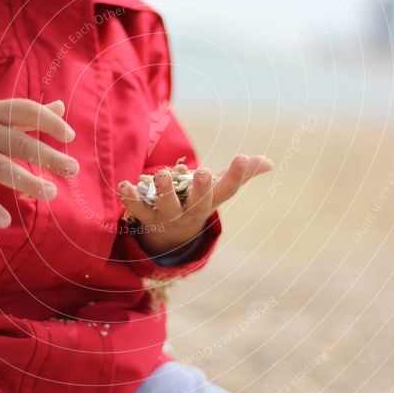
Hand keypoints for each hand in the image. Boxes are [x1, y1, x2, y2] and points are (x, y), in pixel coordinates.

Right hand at [0, 98, 77, 227]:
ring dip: (28, 182)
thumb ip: (29, 114)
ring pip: (2, 169)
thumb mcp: (0, 114)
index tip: (70, 136)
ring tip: (51, 193)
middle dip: (47, 156)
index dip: (47, 121)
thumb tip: (61, 106)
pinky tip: (6, 221)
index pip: (25, 111)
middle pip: (19, 143)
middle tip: (73, 169)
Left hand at [118, 154, 272, 256]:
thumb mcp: (219, 188)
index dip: (236, 175)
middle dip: (201, 189)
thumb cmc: (199, 201)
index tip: (242, 157)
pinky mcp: (145, 217)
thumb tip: (269, 163)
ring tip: (162, 175)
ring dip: (164, 192)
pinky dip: (130, 199)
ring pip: (166, 208)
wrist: (171, 235)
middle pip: (198, 204)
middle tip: (203, 172)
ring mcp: (168, 217)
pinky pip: (137, 209)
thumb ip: (242, 173)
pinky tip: (124, 184)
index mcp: (211, 201)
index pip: (228, 190)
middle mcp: (191, 212)